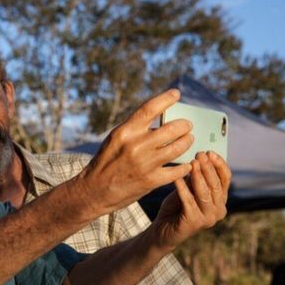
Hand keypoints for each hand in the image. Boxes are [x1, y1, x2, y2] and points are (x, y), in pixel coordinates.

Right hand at [76, 89, 193, 212]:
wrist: (95, 190)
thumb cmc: (106, 162)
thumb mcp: (116, 139)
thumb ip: (135, 129)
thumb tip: (159, 119)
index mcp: (125, 131)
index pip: (150, 108)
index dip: (166, 99)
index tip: (176, 94)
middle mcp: (135, 145)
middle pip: (171, 129)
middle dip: (184, 125)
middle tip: (188, 125)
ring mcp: (144, 163)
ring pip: (178, 148)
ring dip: (187, 142)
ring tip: (189, 140)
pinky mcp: (151, 181)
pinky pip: (177, 170)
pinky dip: (184, 166)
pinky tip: (186, 164)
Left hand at [152, 151, 230, 249]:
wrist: (163, 230)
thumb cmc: (176, 207)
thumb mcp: (187, 188)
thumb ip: (195, 178)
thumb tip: (198, 158)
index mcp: (221, 200)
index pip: (226, 179)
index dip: (219, 164)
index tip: (210, 152)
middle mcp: (219, 210)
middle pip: (216, 185)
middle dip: (208, 168)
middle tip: (200, 155)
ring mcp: (208, 218)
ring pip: (205, 193)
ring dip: (198, 177)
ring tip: (191, 163)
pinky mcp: (194, 222)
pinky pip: (189, 201)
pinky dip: (182, 188)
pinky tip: (176, 178)